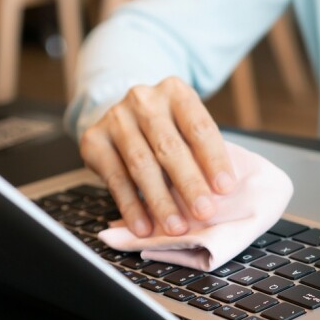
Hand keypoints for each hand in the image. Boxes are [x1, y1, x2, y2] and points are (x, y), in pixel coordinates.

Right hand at [79, 77, 236, 236]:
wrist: (122, 114)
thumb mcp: (187, 129)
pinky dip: (131, 207)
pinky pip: (115, 179)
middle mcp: (144, 100)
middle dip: (189, 184)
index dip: (214, 159)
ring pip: (141, 165)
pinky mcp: (94, 140)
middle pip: (169, 147)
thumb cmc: (167, 128)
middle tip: (204, 212)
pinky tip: (144, 226)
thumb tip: (219, 196)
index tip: (225, 188)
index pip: (199, 127)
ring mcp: (116, 118)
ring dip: (160, 201)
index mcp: (176, 92)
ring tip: (176, 227)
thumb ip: (201, 154)